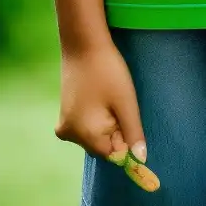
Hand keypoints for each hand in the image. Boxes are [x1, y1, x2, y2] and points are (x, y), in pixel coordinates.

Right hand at [58, 39, 154, 187]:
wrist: (83, 46)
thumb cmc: (108, 72)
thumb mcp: (126, 103)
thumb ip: (133, 133)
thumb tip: (141, 159)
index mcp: (84, 135)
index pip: (113, 154)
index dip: (126, 139)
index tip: (127, 115)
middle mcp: (69, 136)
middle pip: (104, 146)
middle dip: (116, 130)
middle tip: (117, 103)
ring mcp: (64, 126)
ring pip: (96, 136)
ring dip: (108, 123)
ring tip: (108, 97)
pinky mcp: (65, 116)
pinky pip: (88, 127)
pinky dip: (99, 118)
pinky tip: (100, 97)